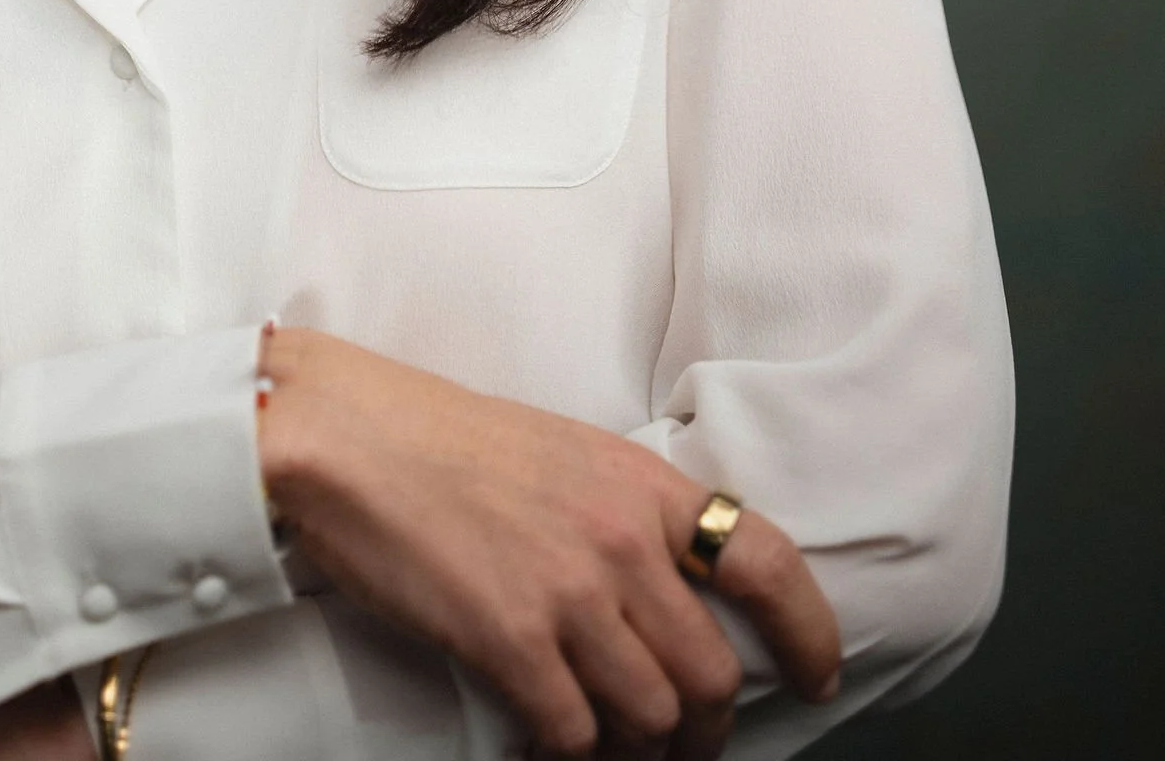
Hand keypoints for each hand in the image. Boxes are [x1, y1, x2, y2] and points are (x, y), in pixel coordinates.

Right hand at [258, 327, 840, 759]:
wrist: (348, 435)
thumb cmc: (443, 437)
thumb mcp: (564, 449)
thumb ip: (624, 512)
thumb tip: (667, 589)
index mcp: (640, 484)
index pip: (767, 563)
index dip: (809, 634)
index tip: (816, 675)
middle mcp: (620, 541)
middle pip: (712, 675)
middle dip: (707, 730)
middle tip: (684, 746)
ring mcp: (569, 595)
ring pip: (652, 720)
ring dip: (641, 755)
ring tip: (614, 754)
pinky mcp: (510, 641)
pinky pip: (574, 736)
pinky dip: (571, 757)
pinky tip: (550, 746)